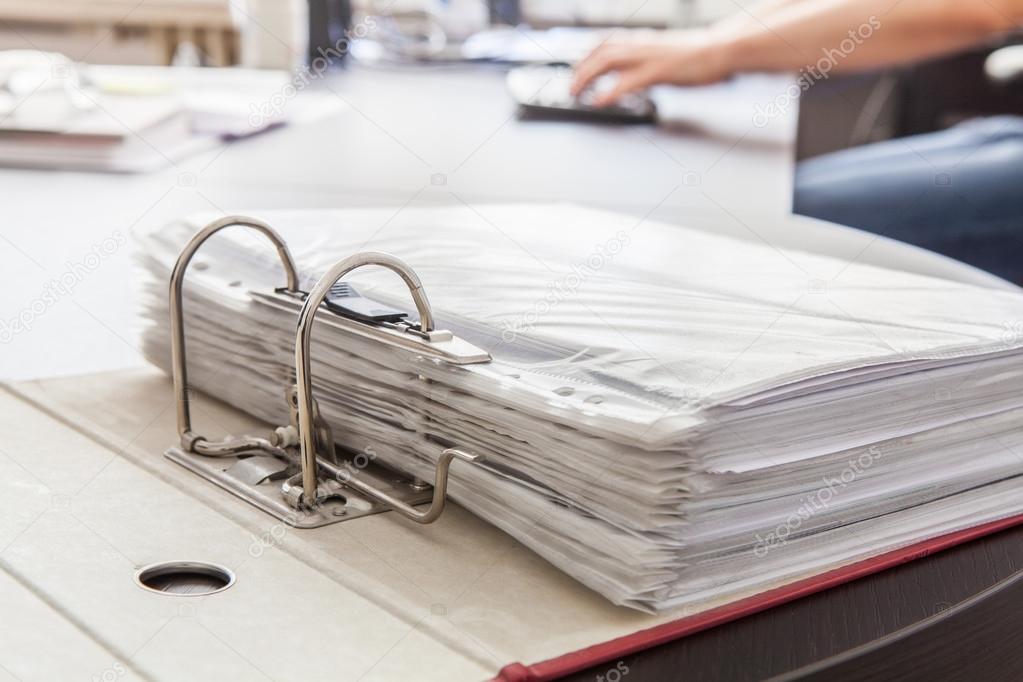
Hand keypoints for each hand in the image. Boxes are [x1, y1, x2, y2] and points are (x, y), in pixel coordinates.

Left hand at [570, 32, 733, 105]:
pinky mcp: (658, 71)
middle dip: (579, 70)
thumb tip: (635, 72)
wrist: (720, 48)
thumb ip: (646, 59)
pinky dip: (608, 91)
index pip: (604, 43)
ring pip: (606, 62)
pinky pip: (626, 82)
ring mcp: (647, 57)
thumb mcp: (665, 52)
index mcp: (642, 39)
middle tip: (570, 88)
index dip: (585, 57)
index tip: (576, 71)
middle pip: (599, 53)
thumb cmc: (698, 53)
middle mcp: (640, 44)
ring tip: (576, 94)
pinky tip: (599, 101)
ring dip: (586, 78)